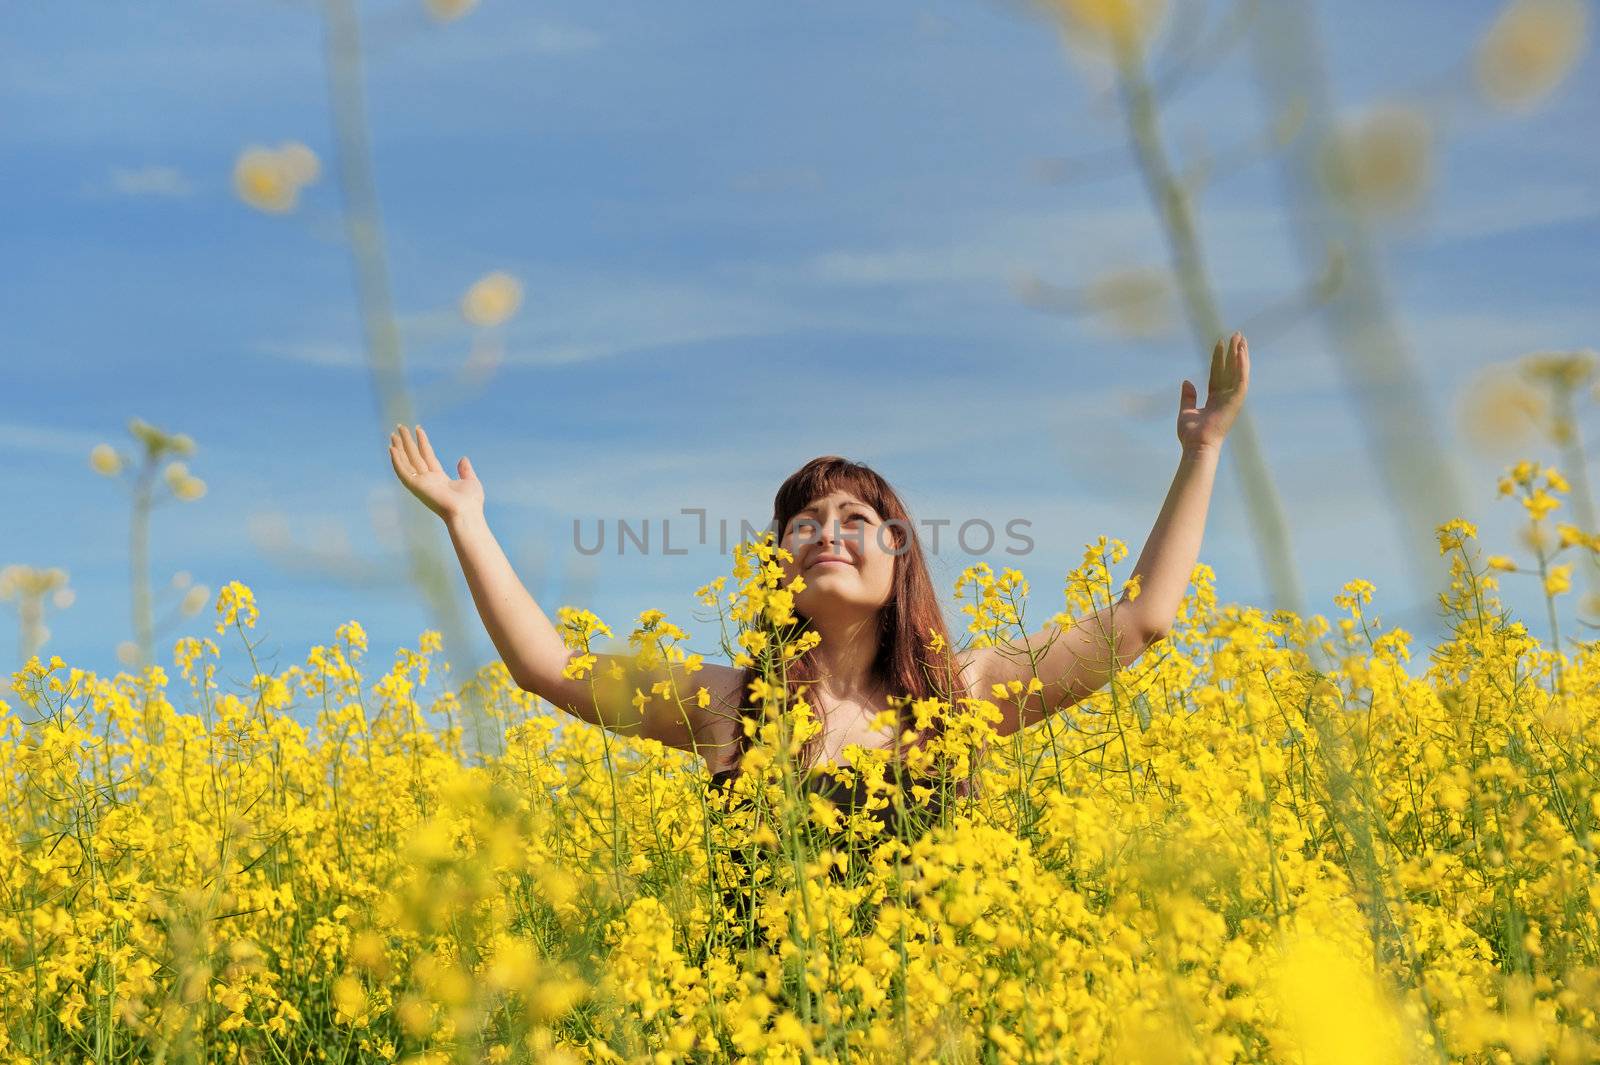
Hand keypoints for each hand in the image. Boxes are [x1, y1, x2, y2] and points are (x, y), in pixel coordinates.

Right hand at [388, 423, 483, 522]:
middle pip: (415, 456)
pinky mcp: (416, 486)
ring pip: (407, 461)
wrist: (466, 513)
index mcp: (439, 479)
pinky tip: (392, 449)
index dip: (422, 442)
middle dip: (407, 442)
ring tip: (394, 433)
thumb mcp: (470, 481)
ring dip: (400, 448)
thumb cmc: (471, 503)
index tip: (418, 429)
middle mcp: (428, 480)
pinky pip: (403, 472)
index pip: (428, 456)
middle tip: (400, 427)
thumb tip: (463, 458)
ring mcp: (421, 483)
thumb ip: (465, 470)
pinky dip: (396, 461)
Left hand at [1178, 331, 1248, 452]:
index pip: (1218, 373)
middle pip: (1230, 369)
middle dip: (1233, 351)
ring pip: (1238, 372)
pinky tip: (1241, 352)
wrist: (1196, 446)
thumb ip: (1188, 396)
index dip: (1218, 358)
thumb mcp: (1185, 411)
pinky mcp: (1236, 401)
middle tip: (1236, 334)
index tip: (1219, 342)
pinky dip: (1242, 366)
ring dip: (1240, 354)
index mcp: (1215, 400)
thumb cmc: (1191, 434)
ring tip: (1240, 338)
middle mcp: (1226, 397)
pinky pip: (1241, 379)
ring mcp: (1232, 399)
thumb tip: (1186, 381)